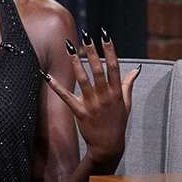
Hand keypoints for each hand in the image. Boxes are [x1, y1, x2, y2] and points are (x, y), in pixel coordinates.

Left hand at [44, 28, 136, 168]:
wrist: (108, 146)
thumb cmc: (118, 124)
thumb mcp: (127, 104)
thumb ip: (129, 85)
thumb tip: (135, 69)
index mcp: (116, 92)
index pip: (114, 67)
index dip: (110, 50)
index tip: (105, 35)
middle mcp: (105, 96)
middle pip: (98, 70)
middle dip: (92, 52)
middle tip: (86, 36)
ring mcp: (92, 104)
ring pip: (83, 79)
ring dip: (76, 62)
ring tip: (70, 48)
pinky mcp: (80, 112)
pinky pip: (66, 97)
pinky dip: (56, 86)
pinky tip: (47, 75)